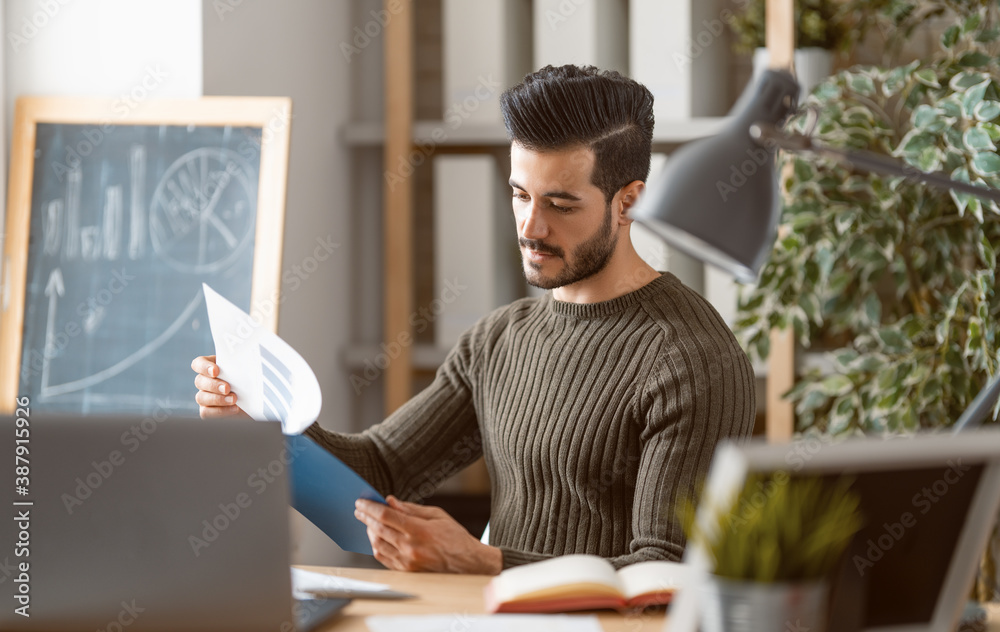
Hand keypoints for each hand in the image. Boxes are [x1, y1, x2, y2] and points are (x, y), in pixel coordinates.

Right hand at [191, 355, 249, 418]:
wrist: (255, 402)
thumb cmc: (249, 383)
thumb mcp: (247, 372)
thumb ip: (240, 367)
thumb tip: (243, 363)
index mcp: (211, 367)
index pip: (198, 363)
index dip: (204, 366)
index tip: (215, 370)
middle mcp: (205, 382)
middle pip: (199, 381)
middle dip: (214, 385)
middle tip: (227, 388)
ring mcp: (204, 396)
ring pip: (201, 397)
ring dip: (217, 399)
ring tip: (234, 399)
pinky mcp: (207, 411)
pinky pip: (206, 412)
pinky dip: (220, 411)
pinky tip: (234, 409)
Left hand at [354, 496, 501, 574]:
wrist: (467, 563)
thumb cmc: (455, 537)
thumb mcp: (436, 515)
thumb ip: (411, 508)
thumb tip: (390, 501)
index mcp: (419, 530)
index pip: (386, 516)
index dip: (370, 507)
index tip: (361, 502)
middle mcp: (411, 547)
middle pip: (378, 530)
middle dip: (365, 517)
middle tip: (359, 509)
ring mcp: (407, 562)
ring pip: (377, 545)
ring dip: (369, 532)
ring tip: (368, 522)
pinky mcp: (407, 572)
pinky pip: (384, 558)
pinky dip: (376, 546)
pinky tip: (376, 537)